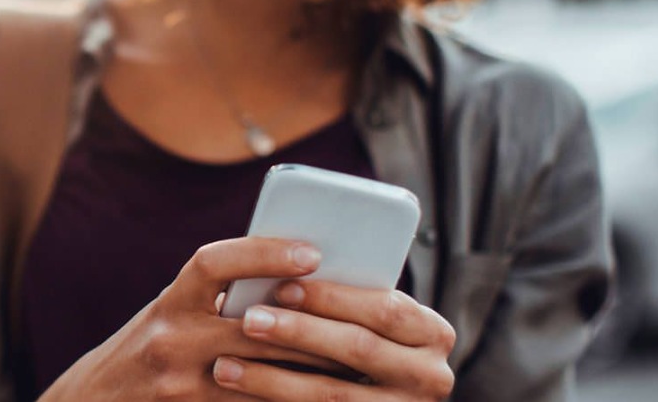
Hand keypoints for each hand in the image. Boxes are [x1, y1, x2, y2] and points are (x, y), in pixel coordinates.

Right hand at [38, 237, 345, 401]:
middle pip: (255, 327)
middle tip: (363, 319)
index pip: (213, 264)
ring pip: (263, 376)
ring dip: (312, 370)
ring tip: (356, 362)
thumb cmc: (148, 350)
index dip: (262, 254)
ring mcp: (179, 385)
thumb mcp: (172, 314)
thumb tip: (292, 278)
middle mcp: (170, 340)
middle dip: (312, 324)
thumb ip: (217, 298)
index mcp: (169, 303)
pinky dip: (287, 398)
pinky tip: (318, 395)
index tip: (311, 252)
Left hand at [211, 280, 456, 400]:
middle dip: (299, 333)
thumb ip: (346, 300)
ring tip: (225, 366)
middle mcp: (430, 376)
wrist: (377, 396)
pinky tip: (241, 395)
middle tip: (248, 320)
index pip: (384, 308)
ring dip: (273, 380)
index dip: (333, 297)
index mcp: (432, 333)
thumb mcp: (369, 319)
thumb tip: (283, 269)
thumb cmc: (362, 339)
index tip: (283, 286)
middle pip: (358, 349)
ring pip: (332, 395)